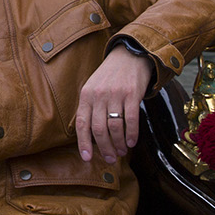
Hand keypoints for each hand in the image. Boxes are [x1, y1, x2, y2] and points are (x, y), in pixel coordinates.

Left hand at [75, 45, 152, 161]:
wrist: (129, 56)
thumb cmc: (109, 76)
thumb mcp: (93, 88)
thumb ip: (90, 108)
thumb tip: (89, 136)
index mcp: (86, 95)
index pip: (82, 123)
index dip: (84, 143)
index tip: (87, 158)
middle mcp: (99, 95)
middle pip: (99, 129)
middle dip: (105, 148)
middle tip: (111, 158)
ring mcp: (115, 94)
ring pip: (115, 127)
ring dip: (119, 143)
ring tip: (122, 151)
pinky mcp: (132, 94)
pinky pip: (131, 119)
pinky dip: (131, 134)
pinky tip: (132, 142)